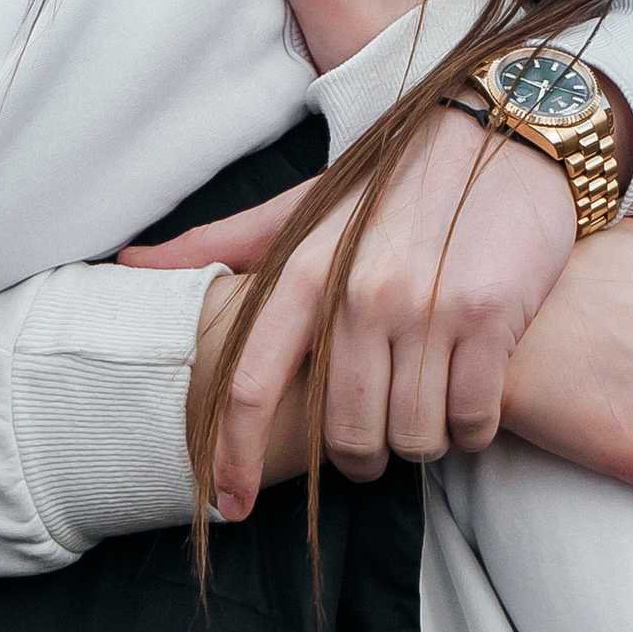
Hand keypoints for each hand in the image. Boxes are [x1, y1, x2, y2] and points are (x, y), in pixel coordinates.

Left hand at [126, 107, 575, 512]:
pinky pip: (470, 418)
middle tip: (371, 451)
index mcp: (303, 269)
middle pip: (342, 433)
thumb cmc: (396, 179)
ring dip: (417, 447)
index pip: (249, 385)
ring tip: (425, 419)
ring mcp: (427, 306)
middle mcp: (359, 292)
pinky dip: (468, 432)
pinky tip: (468, 411)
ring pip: (411, 436)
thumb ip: (224, 242)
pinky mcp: (489, 316)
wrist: (503, 126)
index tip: (228, 505)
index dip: (233, 456)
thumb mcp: (306, 204)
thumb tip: (129, 265)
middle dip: (357, 461)